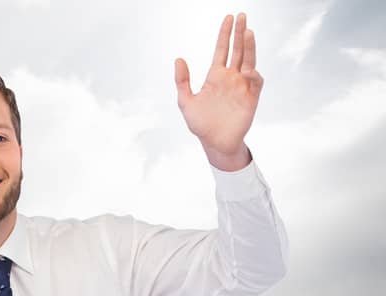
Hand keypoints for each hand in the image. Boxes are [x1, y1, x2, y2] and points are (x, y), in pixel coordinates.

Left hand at [175, 13, 262, 163]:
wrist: (214, 142)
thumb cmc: (201, 123)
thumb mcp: (185, 102)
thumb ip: (182, 81)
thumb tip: (178, 59)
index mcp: (216, 76)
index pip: (222, 49)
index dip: (225, 34)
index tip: (228, 18)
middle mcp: (231, 77)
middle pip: (237, 50)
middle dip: (240, 33)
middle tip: (242, 15)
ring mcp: (242, 85)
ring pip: (248, 60)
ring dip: (249, 46)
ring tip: (249, 31)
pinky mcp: (251, 97)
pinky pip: (256, 81)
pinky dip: (253, 73)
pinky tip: (247, 70)